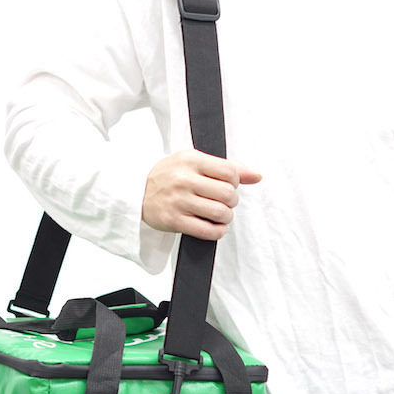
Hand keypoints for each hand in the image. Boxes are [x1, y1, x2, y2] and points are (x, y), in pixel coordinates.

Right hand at [141, 149, 261, 240]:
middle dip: (232, 202)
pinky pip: (207, 231)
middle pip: (228, 194)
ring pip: (220, 213)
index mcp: (191, 160)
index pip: (230, 172)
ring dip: (226, 217)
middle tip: (224, 203)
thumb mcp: (193, 162)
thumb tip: (256, 176)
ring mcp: (178, 201)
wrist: (136, 192)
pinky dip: (218, 232)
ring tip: (220, 215)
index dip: (235, 182)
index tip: (228, 186)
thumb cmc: (169, 176)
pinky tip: (215, 228)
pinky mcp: (173, 221)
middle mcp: (184, 180)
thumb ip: (226, 167)